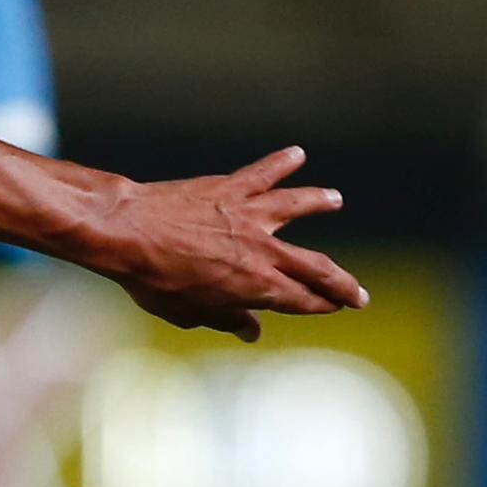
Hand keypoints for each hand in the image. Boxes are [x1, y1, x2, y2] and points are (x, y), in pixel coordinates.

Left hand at [89, 148, 367, 340]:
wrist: (127, 232)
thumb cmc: (150, 279)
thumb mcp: (187, 312)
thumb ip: (224, 320)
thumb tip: (251, 333)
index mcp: (255, 286)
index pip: (301, 300)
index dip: (321, 305)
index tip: (336, 308)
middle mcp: (263, 250)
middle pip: (315, 267)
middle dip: (341, 282)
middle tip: (359, 292)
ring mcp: (250, 215)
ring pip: (298, 206)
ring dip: (318, 202)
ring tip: (335, 198)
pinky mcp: (231, 189)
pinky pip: (263, 173)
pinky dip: (281, 163)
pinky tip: (296, 154)